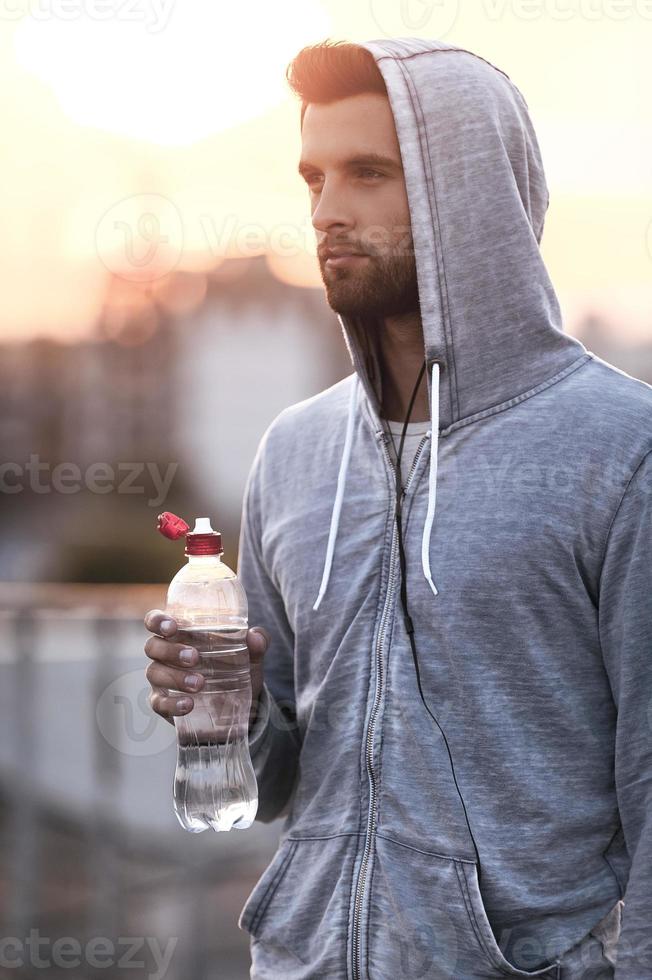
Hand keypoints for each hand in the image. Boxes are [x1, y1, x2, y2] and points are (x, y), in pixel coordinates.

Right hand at [143, 609, 269, 727]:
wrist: (237, 707)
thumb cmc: (235, 670)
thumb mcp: (250, 657)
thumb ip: (257, 644)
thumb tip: (256, 635)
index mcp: (180, 635)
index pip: (156, 621)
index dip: (157, 621)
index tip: (172, 627)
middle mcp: (165, 655)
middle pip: (153, 646)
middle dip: (171, 650)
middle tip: (195, 657)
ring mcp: (161, 679)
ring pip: (154, 673)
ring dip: (175, 677)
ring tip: (199, 684)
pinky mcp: (163, 703)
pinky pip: (158, 702)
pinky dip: (171, 703)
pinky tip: (188, 705)